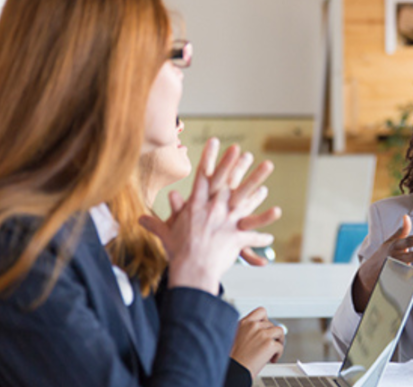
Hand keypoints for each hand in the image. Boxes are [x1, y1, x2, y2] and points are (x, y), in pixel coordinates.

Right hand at [139, 138, 274, 294]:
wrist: (190, 270)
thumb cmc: (177, 253)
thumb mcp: (165, 235)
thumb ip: (155, 224)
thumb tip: (139, 219)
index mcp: (196, 206)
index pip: (203, 176)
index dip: (209, 157)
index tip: (214, 141)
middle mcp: (213, 209)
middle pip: (227, 183)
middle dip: (236, 165)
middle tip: (244, 151)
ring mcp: (227, 221)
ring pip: (246, 200)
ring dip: (257, 185)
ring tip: (267, 172)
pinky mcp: (237, 236)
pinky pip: (253, 233)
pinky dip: (263, 232)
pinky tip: (273, 228)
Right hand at [230, 307, 284, 376]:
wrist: (234, 370)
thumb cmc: (232, 358)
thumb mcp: (235, 337)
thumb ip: (247, 331)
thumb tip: (257, 333)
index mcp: (244, 323)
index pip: (261, 312)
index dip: (266, 319)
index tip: (266, 327)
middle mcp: (253, 326)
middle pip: (271, 324)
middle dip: (271, 334)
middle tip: (269, 344)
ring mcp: (262, 334)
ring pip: (279, 332)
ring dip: (279, 341)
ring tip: (274, 350)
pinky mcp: (269, 344)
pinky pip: (280, 346)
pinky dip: (278, 354)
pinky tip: (272, 359)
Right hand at [352, 215, 412, 311]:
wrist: (368, 275)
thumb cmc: (383, 255)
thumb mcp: (390, 242)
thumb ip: (401, 231)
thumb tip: (406, 217)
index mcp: (394, 248)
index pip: (406, 242)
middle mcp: (396, 260)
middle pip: (412, 257)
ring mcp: (398, 273)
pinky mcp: (400, 285)